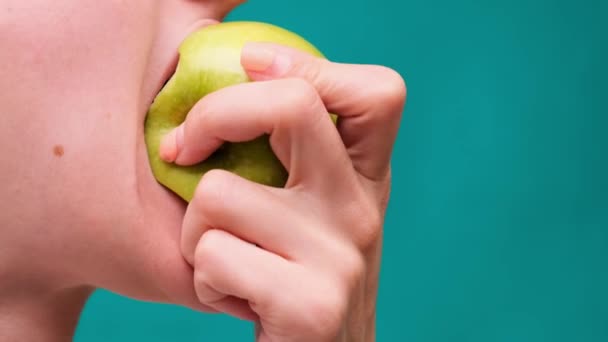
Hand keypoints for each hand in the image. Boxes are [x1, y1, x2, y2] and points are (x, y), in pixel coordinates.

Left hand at [160, 42, 405, 340]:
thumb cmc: (297, 286)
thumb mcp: (311, 220)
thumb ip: (292, 164)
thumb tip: (236, 83)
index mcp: (367, 182)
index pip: (376, 93)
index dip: (306, 65)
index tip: (249, 67)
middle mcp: (363, 211)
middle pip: (291, 105)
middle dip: (214, 115)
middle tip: (182, 149)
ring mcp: (340, 257)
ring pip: (217, 194)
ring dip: (196, 234)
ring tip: (227, 262)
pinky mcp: (309, 306)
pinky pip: (209, 257)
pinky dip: (202, 281)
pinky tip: (234, 299)